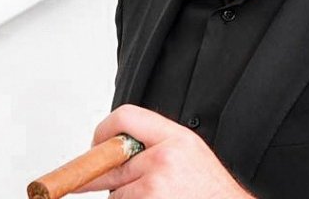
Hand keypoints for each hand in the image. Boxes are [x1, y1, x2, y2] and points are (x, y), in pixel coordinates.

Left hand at [76, 104, 254, 198]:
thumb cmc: (210, 188)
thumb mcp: (189, 150)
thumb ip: (156, 142)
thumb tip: (115, 146)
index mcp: (175, 137)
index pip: (124, 118)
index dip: (104, 131)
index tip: (98, 143)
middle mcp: (163, 159)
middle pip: (110, 160)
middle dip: (105, 172)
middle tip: (99, 178)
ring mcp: (153, 186)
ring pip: (113, 191)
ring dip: (123, 196)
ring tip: (153, 195)